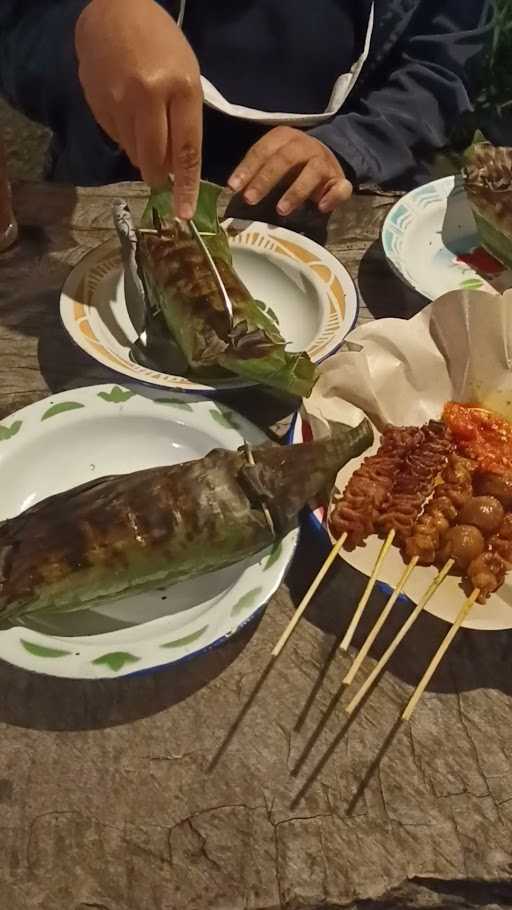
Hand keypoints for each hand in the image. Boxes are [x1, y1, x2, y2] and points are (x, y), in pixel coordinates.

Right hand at [75, 0, 201, 217]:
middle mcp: (148, 96)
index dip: (186, 186)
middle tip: (161, 180)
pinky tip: (127, 115)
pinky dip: (125, 137)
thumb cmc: (161, 44)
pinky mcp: (97, 101)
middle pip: (155, 159)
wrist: (114, 10)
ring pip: (134, 153)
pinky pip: (116, 137)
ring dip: (143, 156)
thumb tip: (175, 168)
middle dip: (160, 177)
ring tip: (145, 133)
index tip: (184, 213)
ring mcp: (118, 100)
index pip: (186, 150)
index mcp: (181, 88)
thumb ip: (185, 120)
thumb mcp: (187, 75)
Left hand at [228, 127, 351, 214]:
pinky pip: (341, 188)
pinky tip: (321, 208)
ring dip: (296, 191)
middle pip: (285, 159)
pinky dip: (332, 197)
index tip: (234, 187)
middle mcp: (305, 146)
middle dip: (266, 180)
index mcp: (284, 137)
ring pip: (312, 173)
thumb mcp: (273, 159)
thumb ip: (256, 171)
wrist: (327, 157)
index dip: (247, 168)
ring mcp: (325, 162)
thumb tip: (234, 190)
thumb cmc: (292, 164)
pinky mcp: (340, 179)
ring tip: (281, 210)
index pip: (263, 150)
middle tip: (250, 200)